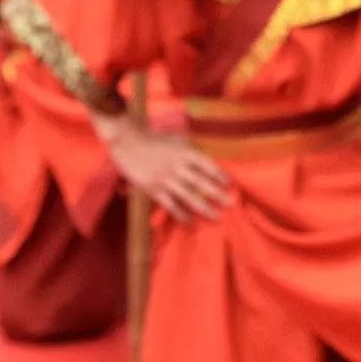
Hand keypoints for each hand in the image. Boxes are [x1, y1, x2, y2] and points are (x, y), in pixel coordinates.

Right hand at [108, 122, 232, 222]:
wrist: (129, 144)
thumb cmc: (155, 141)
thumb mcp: (177, 139)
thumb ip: (192, 148)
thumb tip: (209, 158)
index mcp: (184, 152)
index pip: (207, 165)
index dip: (219, 175)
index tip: (229, 185)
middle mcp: (177, 166)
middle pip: (201, 183)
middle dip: (217, 195)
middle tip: (231, 204)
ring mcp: (165, 179)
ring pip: (188, 197)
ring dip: (204, 208)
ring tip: (216, 217)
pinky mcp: (153, 189)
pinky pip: (171, 205)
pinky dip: (182, 215)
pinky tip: (191, 222)